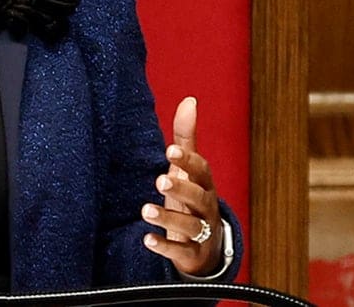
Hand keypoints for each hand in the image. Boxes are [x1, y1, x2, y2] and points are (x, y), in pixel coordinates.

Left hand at [140, 97, 224, 275]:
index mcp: (205, 184)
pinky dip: (164, 246)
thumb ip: (187, 137)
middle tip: (160, 181)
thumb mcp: (189, 169)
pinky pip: (180, 252)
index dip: (188, 161)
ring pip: (189, 227)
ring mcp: (200, 233)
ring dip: (168, 219)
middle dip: (181, 189)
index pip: (202, 170)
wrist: (206, 246)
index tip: (170, 151)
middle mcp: (205, 207)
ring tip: (146, 210)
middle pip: (198, 198)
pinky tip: (147, 239)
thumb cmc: (192, 199)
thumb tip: (189, 100)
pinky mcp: (191, 254)